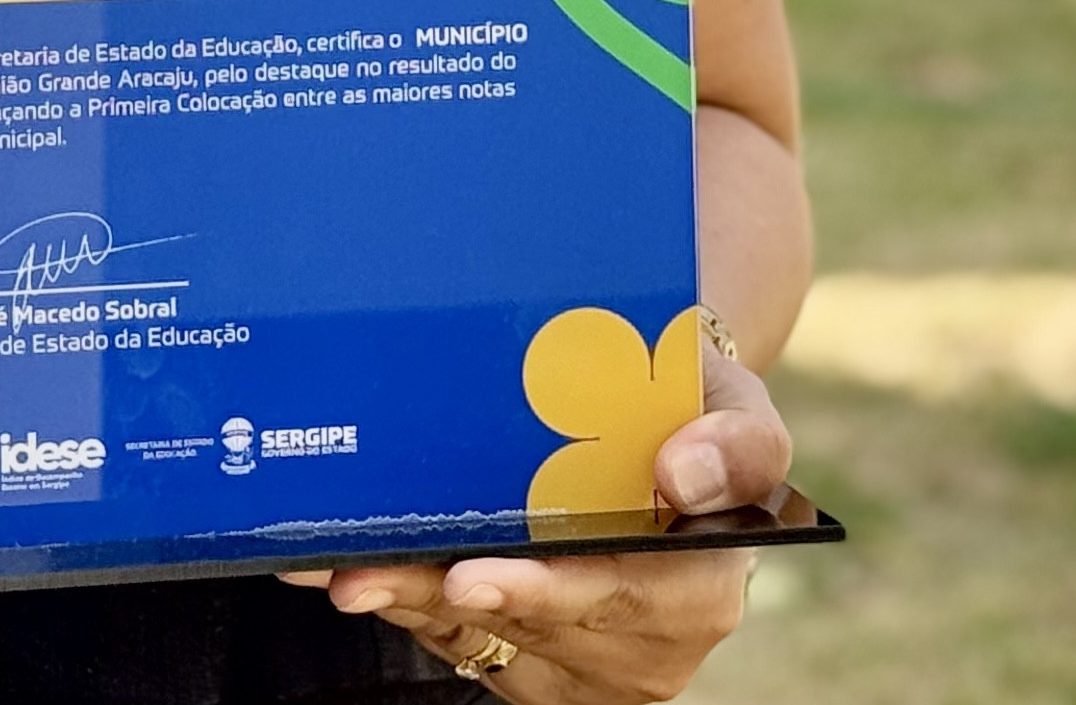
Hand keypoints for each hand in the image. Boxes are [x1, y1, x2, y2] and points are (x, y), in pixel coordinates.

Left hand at [288, 342, 790, 703]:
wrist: (669, 441)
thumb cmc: (694, 413)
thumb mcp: (736, 405)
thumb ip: (736, 443)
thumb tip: (685, 474)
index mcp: (703, 580)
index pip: (619, 593)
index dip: (540, 589)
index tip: (469, 576)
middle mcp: (654, 640)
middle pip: (532, 619)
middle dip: (440, 592)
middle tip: (363, 572)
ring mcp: (596, 665)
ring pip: (486, 635)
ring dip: (407, 600)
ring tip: (339, 566)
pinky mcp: (546, 669)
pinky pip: (468, 643)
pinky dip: (411, 604)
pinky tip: (360, 571)